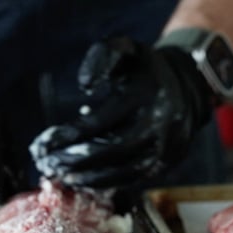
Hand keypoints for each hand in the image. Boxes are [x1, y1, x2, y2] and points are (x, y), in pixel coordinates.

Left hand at [30, 37, 212, 188]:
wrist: (188, 85)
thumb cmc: (144, 69)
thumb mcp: (124, 49)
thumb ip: (100, 58)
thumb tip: (85, 86)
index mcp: (147, 94)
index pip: (103, 120)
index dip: (71, 134)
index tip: (45, 143)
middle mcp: (161, 123)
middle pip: (115, 150)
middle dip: (78, 160)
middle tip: (50, 165)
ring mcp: (169, 146)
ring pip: (127, 171)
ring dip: (92, 177)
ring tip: (64, 177)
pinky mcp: (169, 162)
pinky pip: (137, 179)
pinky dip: (110, 183)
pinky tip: (87, 182)